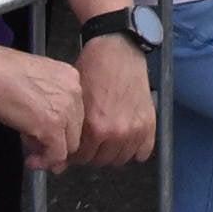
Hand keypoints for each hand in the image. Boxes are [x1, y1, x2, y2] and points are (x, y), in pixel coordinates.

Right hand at [0, 43, 86, 172]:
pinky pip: (57, 154)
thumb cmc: (4, 74)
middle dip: (58, 142)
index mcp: (72, 78)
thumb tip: (45, 128)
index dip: (61, 127)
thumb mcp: (35, 83)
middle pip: (75, 128)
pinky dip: (45, 162)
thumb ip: (47, 101)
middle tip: (38, 149)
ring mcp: (66, 110)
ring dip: (51, 153)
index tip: (46, 136)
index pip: (76, 112)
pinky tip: (31, 161)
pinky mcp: (53, 126)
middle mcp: (75, 92)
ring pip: (70, 144)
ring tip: (32, 155)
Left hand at [69, 35, 154, 166]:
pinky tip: (127, 139)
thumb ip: (72, 131)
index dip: (75, 153)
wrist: (117, 50)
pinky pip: (143, 152)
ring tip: (108, 139)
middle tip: (92, 141)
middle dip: (93, 153)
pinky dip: (136, 149)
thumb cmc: (94, 70)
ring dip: (113, 152)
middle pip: (101, 161)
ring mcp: (135, 128)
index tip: (77, 147)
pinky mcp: (149, 122)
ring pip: (121, 159)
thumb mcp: (76, 102)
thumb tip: (64, 156)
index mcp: (94, 127)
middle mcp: (116, 131)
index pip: (81, 158)